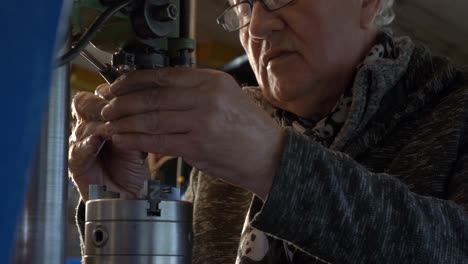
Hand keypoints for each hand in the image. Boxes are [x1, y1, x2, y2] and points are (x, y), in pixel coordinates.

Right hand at [68, 85, 149, 201]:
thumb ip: (136, 121)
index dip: (113, 93)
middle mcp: (88, 126)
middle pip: (85, 104)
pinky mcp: (75, 164)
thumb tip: (143, 103)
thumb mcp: (139, 137)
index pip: (100, 93)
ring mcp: (79, 143)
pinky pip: (77, 151)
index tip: (128, 95)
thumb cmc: (133, 164)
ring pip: (84, 126)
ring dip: (100, 126)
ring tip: (112, 129)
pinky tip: (95, 142)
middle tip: (117, 111)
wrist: (129, 194)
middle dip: (103, 106)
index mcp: (102, 115)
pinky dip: (87, 146)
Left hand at [101, 68, 285, 199]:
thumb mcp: (228, 96)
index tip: (117, 85)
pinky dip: (135, 140)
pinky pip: (157, 141)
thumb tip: (160, 90)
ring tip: (108, 122)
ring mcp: (201, 122)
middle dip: (122, 101)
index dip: (134, 80)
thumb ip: (196, 90)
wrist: (270, 157)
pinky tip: (122, 138)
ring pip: (151, 118)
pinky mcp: (197, 146)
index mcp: (213, 81)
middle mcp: (206, 97)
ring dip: (124, 121)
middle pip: (153, 96)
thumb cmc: (249, 129)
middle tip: (105, 105)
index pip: (164, 75)